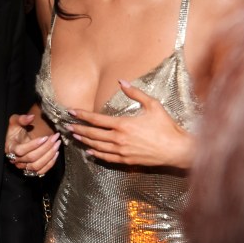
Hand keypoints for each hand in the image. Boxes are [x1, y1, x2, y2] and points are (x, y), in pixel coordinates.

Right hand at [5, 113, 59, 176]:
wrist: (17, 141)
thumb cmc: (16, 131)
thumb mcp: (15, 122)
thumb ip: (21, 118)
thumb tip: (31, 117)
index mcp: (10, 148)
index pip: (21, 150)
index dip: (33, 145)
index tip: (45, 137)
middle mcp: (16, 160)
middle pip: (31, 158)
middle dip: (45, 148)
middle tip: (55, 138)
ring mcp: (23, 167)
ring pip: (37, 166)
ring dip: (49, 155)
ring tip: (57, 144)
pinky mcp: (31, 171)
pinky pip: (41, 171)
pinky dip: (50, 163)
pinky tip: (56, 153)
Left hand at [69, 80, 194, 168]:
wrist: (176, 149)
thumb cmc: (166, 127)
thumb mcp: (153, 105)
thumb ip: (135, 93)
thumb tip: (121, 82)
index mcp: (123, 124)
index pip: (97, 120)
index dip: (82, 116)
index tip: (71, 112)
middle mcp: (119, 139)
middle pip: (93, 134)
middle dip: (79, 129)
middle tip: (67, 126)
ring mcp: (122, 151)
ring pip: (97, 147)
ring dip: (85, 141)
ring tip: (75, 137)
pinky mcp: (127, 161)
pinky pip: (107, 158)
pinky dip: (97, 154)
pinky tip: (90, 152)